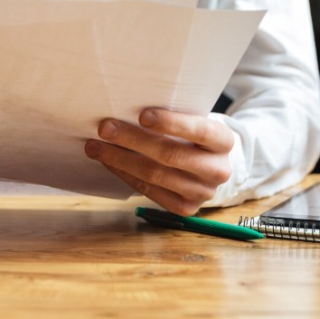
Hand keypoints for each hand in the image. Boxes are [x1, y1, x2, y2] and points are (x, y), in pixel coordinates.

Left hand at [84, 108, 233, 215]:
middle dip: (133, 139)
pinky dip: (125, 174)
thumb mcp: (192, 121)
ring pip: (155, 175)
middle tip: (105, 127)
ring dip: (120, 159)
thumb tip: (126, 109)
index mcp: (223, 141)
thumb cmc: (191, 137)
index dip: (171, 123)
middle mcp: (218, 169)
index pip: (199, 130)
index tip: (142, 115)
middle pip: (170, 154)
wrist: (207, 167)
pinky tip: (109, 162)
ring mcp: (202, 193)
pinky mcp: (185, 209)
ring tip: (96, 146)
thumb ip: (171, 118)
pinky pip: (148, 190)